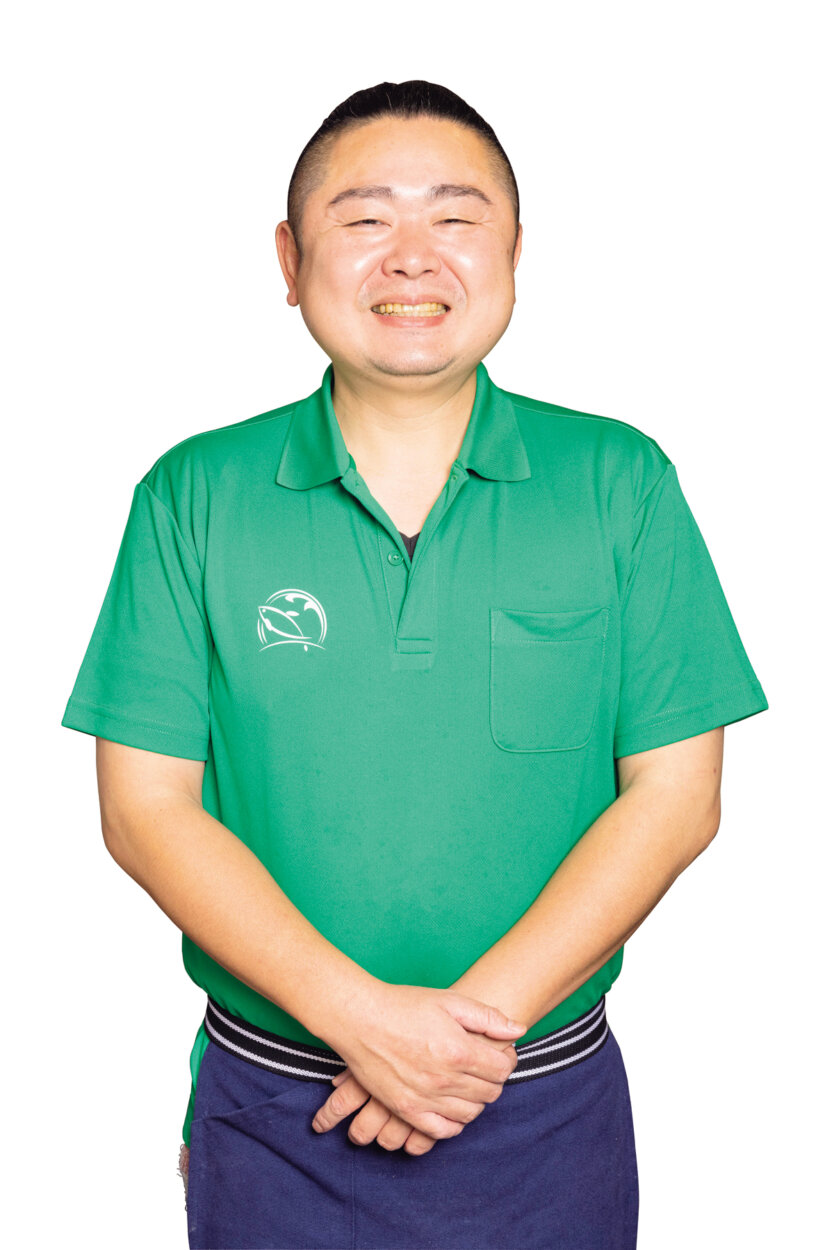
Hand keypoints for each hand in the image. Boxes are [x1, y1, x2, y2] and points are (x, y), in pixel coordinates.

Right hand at [311, 983, 526, 1145]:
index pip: (502, 1070)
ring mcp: (425, 1098)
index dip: (506, 1060)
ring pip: (470, 1114)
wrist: (359, 1019)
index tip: (500, 1053)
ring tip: (468, 1084)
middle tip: (485, 1067)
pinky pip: (441, 1131)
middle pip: (489, 1093)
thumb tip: (519, 1030)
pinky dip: (454, 1124)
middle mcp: (445, 1079)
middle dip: (493, 1080)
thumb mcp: (449, 1001)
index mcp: (459, 1050)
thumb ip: (487, 1017)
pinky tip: (453, 1108)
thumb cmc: (403, 1005)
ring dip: (476, 1101)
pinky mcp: (406, 1110)